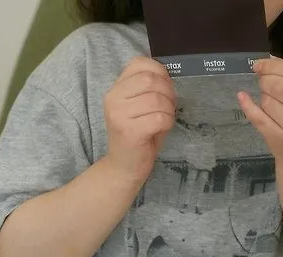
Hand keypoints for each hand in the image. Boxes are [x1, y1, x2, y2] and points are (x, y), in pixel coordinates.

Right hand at [104, 56, 176, 182]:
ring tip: (163, 120)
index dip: (160, 72)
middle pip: (151, 80)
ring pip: (158, 100)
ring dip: (169, 110)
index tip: (164, 89)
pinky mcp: (130, 131)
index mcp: (115, 88)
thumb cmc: (138, 135)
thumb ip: (149, 88)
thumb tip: (168, 76)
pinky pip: (160, 118)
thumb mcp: (140, 106)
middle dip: (168, 92)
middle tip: (168, 107)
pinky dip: (168, 123)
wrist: (124, 166)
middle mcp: (113, 99)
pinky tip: (161, 130)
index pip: (140, 63)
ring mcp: (119, 115)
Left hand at [238, 57, 282, 164]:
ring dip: (263, 97)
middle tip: (264, 84)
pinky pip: (257, 116)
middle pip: (278, 84)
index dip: (273, 65)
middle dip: (265, 80)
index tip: (259, 64)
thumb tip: (268, 59)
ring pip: (267, 100)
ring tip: (271, 104)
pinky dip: (247, 105)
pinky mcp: (278, 138)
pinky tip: (242, 96)